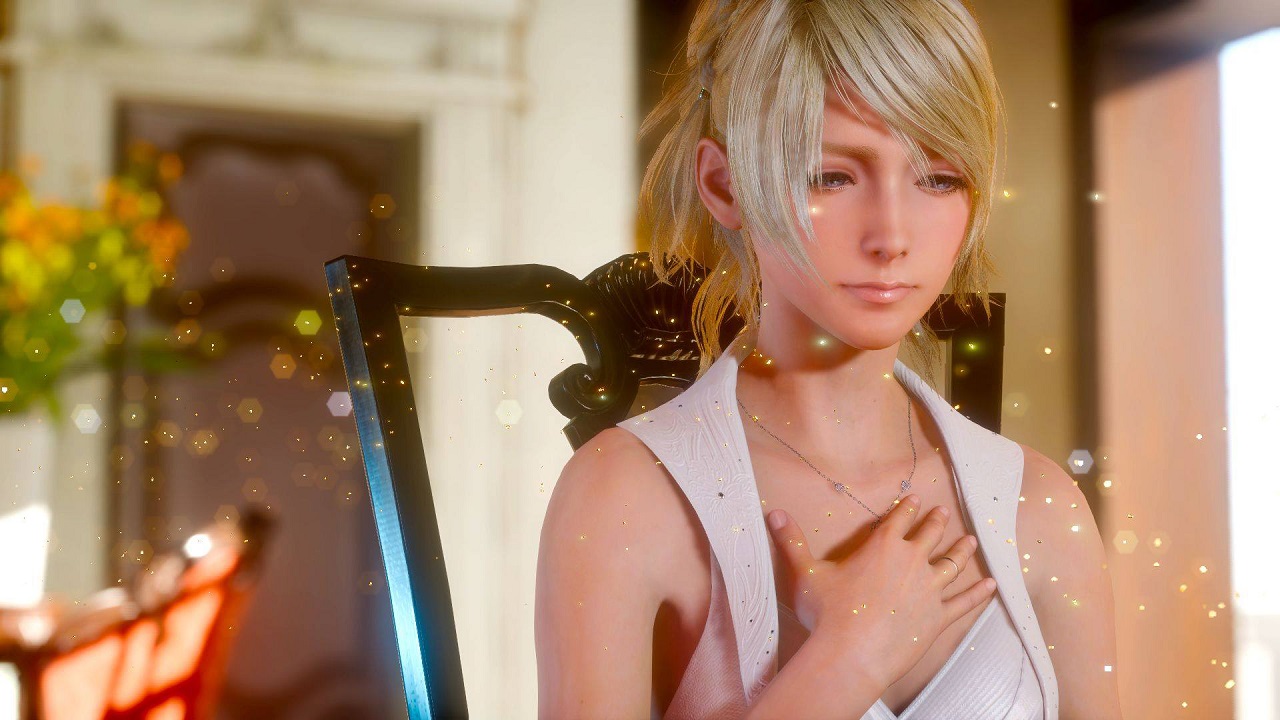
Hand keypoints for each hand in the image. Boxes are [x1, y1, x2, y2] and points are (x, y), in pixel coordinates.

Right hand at [766, 494, 994, 688]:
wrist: (852, 653)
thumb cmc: (828, 614)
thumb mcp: (806, 573)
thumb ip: (792, 542)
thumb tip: (774, 513)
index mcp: (883, 546)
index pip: (899, 519)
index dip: (907, 507)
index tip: (916, 498)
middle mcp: (912, 561)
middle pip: (930, 535)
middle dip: (937, 522)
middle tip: (945, 513)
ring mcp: (929, 589)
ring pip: (952, 564)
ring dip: (962, 551)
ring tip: (971, 541)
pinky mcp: (939, 617)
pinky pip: (965, 602)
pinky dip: (979, 593)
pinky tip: (992, 585)